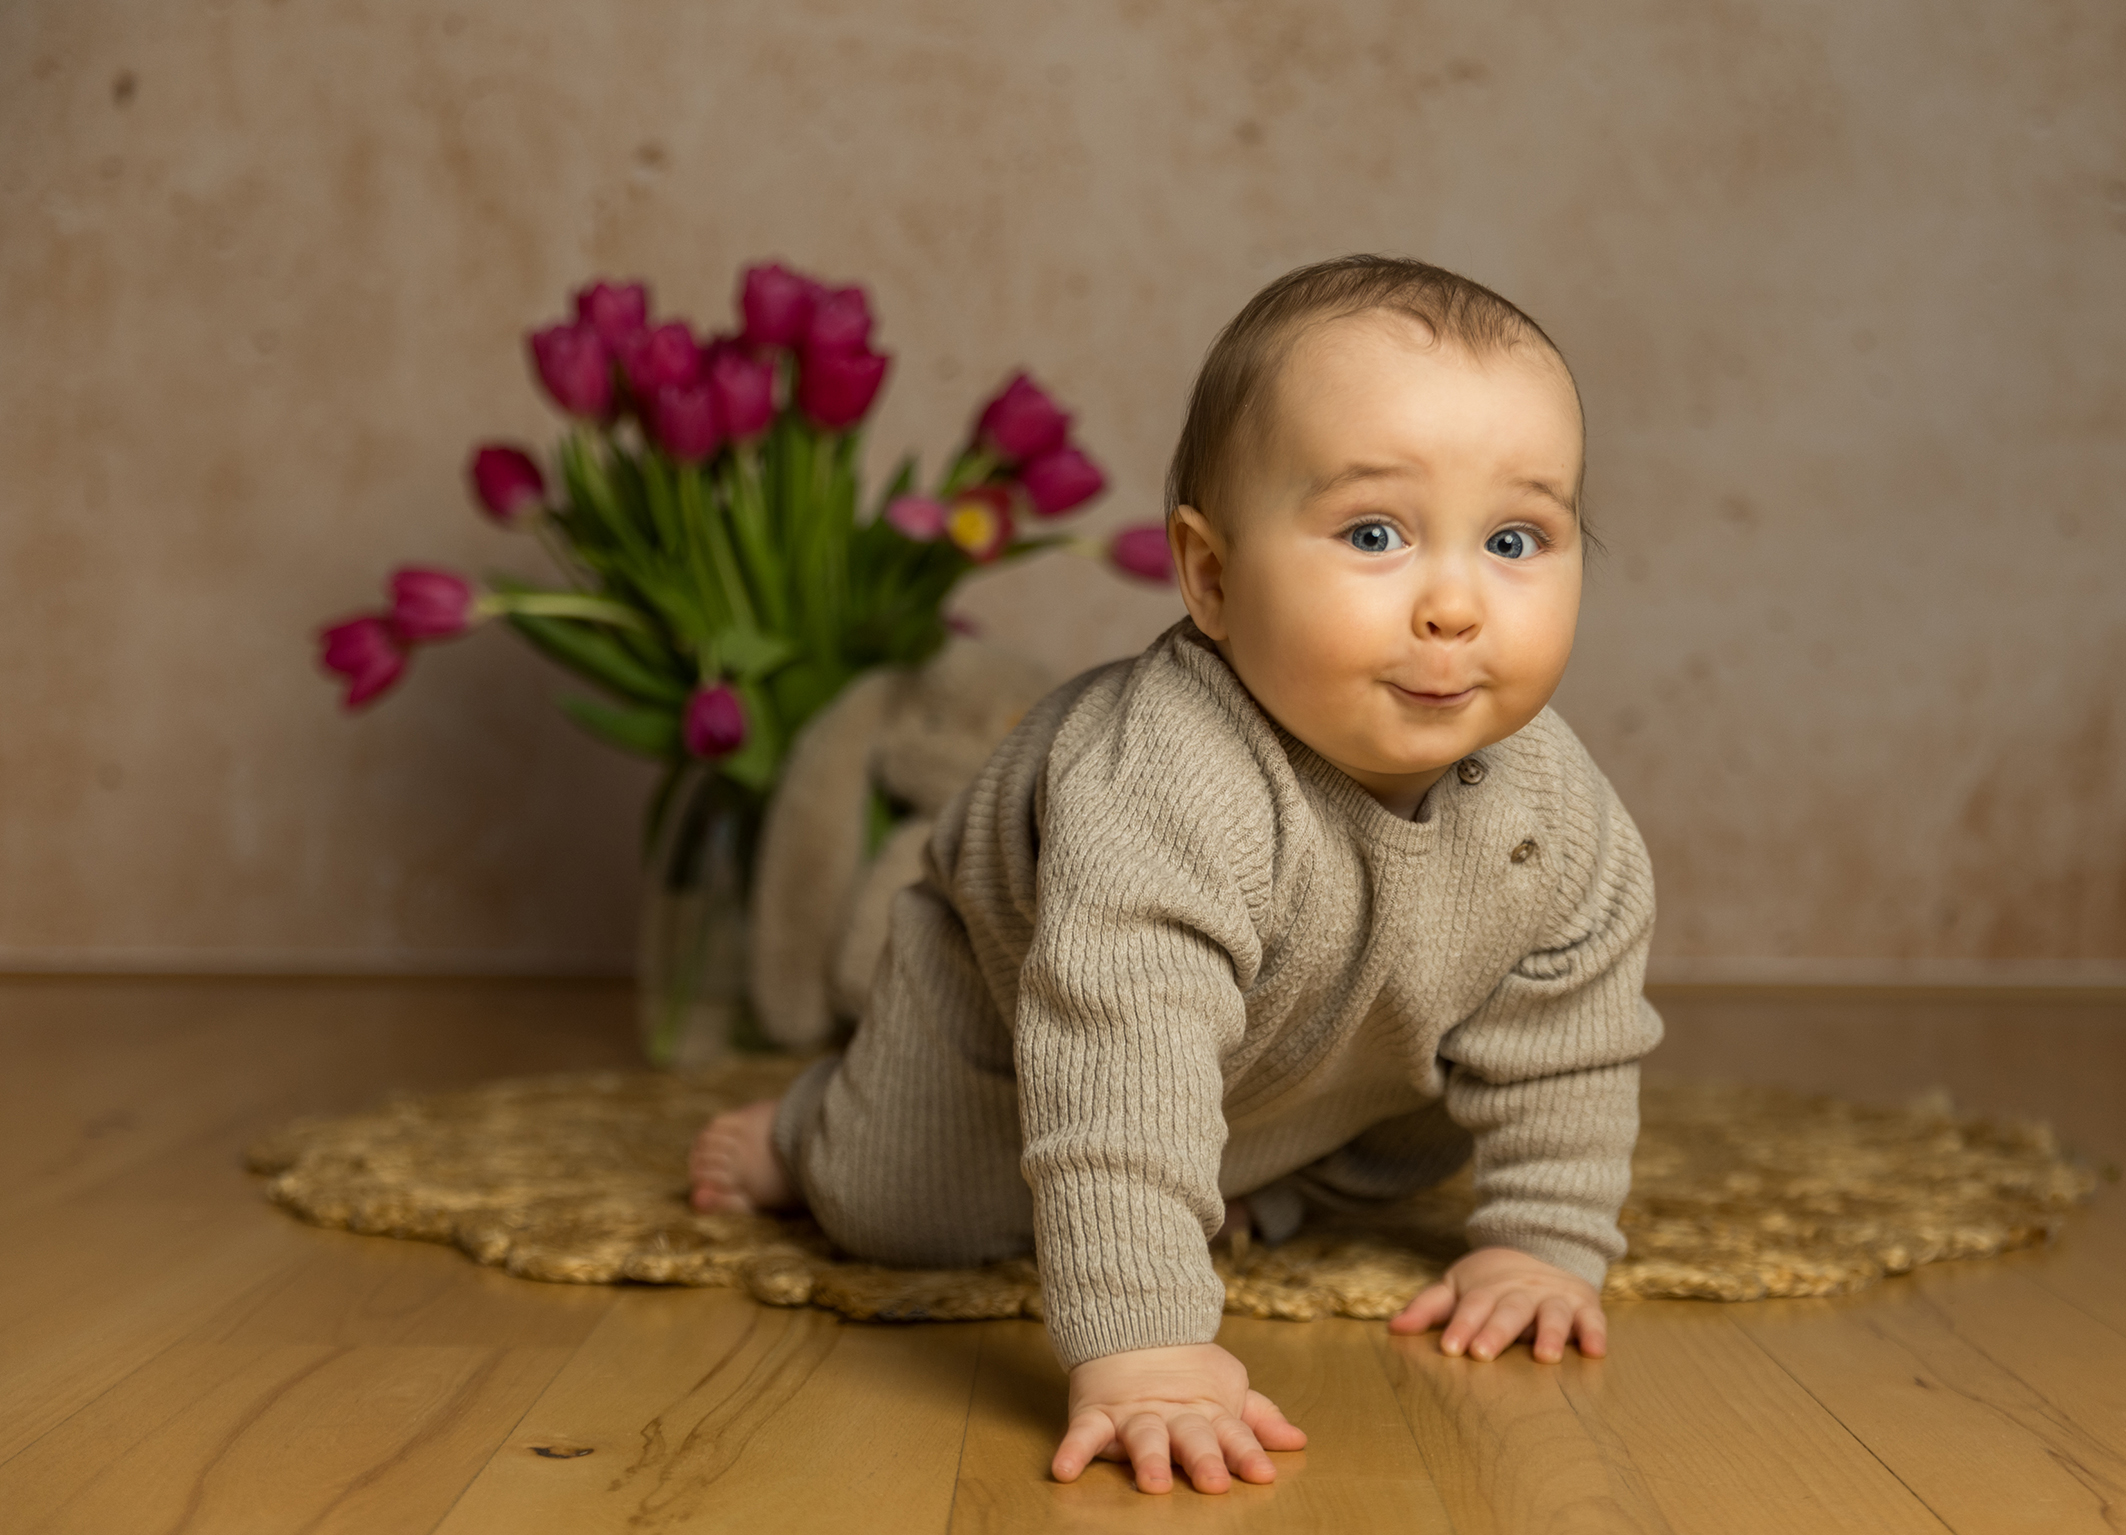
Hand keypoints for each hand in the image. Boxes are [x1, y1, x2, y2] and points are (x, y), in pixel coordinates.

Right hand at [1052, 1342, 1306, 1493]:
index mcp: (1208, 1412)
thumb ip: (1260, 1418)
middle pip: (1191, 1437)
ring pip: (1143, 1437)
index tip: (1263, 1474)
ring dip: (1148, 1458)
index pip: (1233, 1434)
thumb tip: (1298, 1442)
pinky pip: (1083, 1432)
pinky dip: (1073, 1450)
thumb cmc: (1188, 1371)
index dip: (1248, 1453)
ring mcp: (1134, 1414)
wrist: (1133, 1323)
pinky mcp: (1097, 1412)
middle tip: (1214, 1482)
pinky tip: (1063, 1471)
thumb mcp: (1228, 1389)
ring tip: (1152, 1483)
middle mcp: (1173, 1415)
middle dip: (1203, 1460)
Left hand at [1387, 1246, 1607, 1362]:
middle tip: (1483, 1353)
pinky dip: (1596, 1333)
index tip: (1450, 1347)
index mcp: (1489, 1290)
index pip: (1472, 1307)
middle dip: (1496, 1331)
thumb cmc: (1492, 1282)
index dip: (1461, 1325)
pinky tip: (1595, 1351)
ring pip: (1553, 1315)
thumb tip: (1394, 1328)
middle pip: (1509, 1311)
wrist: (1543, 1248)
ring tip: (1546, 1357)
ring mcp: (1555, 1299)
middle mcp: (1522, 1293)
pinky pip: (1593, 1319)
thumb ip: (1429, 1308)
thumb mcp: (1457, 1287)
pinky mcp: (1585, 1306)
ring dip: (1550, 1333)